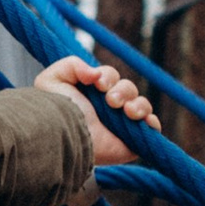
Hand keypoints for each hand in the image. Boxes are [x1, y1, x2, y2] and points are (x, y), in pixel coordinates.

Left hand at [41, 56, 158, 176]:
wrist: (65, 136)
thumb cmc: (56, 111)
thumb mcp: (53, 79)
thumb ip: (72, 65)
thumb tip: (96, 73)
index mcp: (92, 93)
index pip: (110, 76)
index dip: (108, 76)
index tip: (98, 85)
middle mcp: (108, 107)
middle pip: (128, 88)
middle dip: (122, 91)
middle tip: (111, 102)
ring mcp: (121, 124)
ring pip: (142, 104)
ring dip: (137, 104)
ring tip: (127, 112)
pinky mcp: (132, 140)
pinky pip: (152, 127)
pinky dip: (151, 122)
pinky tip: (142, 121)